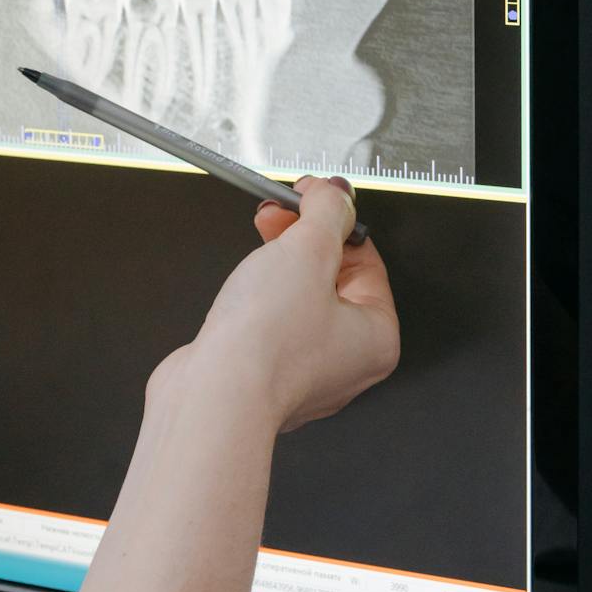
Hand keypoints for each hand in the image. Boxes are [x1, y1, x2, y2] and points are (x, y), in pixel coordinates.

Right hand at [162, 177, 399, 433]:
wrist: (213, 397)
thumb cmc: (267, 345)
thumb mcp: (307, 251)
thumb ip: (327, 213)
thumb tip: (337, 195)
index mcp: (377, 338)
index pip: (367, 261)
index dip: (337, 220)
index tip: (313, 196)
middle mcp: (347, 362)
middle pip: (333, 279)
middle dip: (304, 238)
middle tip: (280, 213)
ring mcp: (305, 372)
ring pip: (300, 300)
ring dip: (280, 263)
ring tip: (259, 241)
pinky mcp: (265, 376)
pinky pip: (271, 324)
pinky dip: (259, 298)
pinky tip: (243, 285)